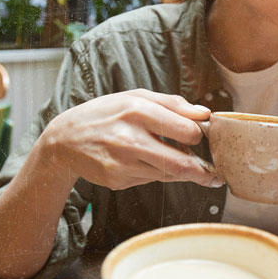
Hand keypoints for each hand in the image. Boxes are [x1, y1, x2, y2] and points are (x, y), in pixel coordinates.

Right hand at [43, 89, 222, 190]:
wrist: (64, 139)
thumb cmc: (106, 114)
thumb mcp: (136, 97)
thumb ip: (173, 103)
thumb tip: (204, 114)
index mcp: (137, 111)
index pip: (187, 130)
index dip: (201, 135)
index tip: (205, 137)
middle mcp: (129, 139)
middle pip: (181, 163)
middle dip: (202, 170)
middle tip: (213, 172)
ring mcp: (122, 164)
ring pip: (168, 175)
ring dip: (183, 172)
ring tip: (188, 165)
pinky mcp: (117, 181)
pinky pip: (151, 180)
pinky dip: (159, 173)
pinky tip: (151, 162)